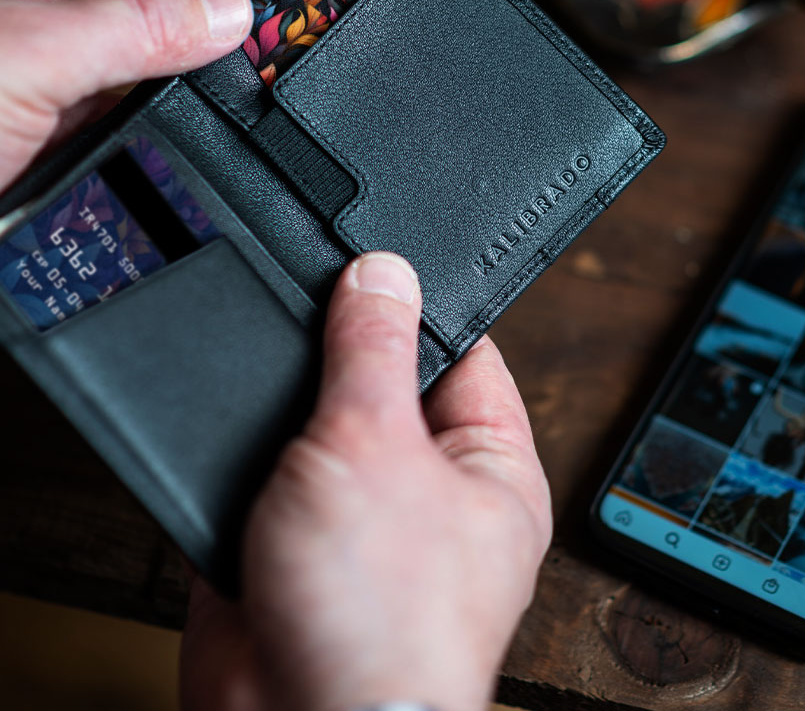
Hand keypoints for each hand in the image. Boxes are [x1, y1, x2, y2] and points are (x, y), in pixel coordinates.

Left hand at [0, 0, 251, 192]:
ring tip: (195, 88)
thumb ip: (133, 31)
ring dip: (155, 73)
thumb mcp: (26, 61)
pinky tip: (161, 126)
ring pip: (110, 55)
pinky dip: (139, 119)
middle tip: (217, 42)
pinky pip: (103, 111)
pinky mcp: (33, 131)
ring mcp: (17, 73)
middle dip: (163, 16)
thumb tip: (221, 11)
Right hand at [180, 252, 552, 710]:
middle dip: (342, 349)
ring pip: (323, 420)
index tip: (377, 264)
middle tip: (308, 308)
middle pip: (387, 380)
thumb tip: (384, 275)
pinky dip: (252, 443)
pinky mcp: (295, 534)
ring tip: (272, 378)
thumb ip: (374, 352)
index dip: (421, 304)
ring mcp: (360, 510)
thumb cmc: (381, 621)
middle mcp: (429, 486)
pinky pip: (274, 464)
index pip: (465, 353)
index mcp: (487, 464)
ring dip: (290, 400)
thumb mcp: (378, 446)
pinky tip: (236, 424)